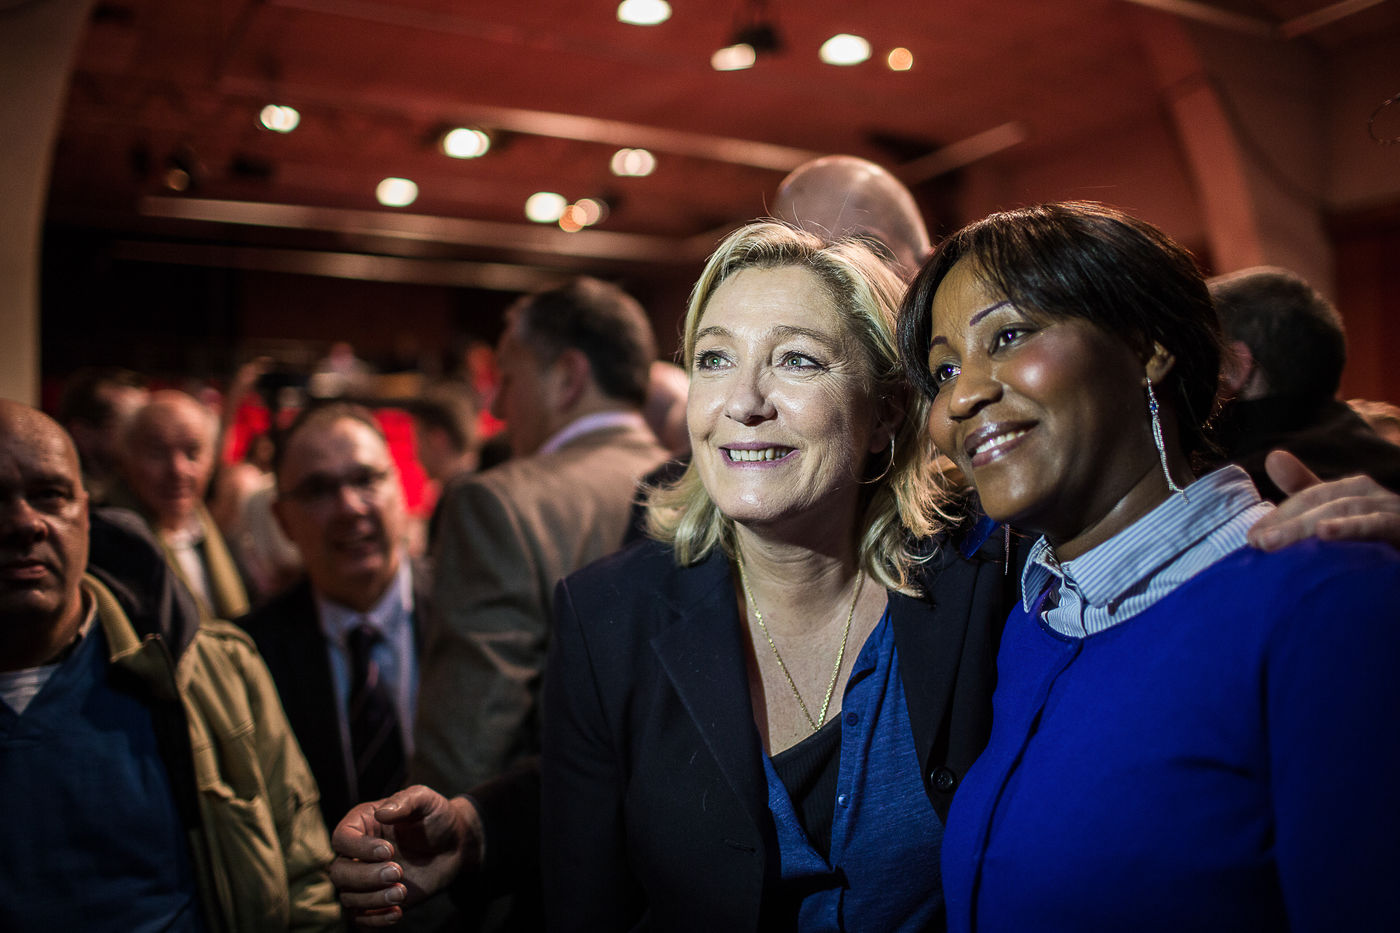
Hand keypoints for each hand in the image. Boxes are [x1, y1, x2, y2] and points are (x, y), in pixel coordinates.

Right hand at [330, 785, 484, 926]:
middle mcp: (357, 853)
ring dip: (373, 899)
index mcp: (362, 824)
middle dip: (366, 876)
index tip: (388, 851)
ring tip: (402, 893)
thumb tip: (381, 813)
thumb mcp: (425, 800)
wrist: (454, 844)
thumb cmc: (436, 817)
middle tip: (398, 872)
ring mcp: (366, 879)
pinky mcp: (376, 900)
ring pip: (348, 897)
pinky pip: (361, 918)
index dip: (359, 848)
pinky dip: (375, 920)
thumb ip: (405, 801)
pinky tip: (397, 913)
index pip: (341, 839)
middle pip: (339, 872)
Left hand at [1247, 450, 1399, 550]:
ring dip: (1306, 526)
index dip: (1279, 515)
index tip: (1251, 537)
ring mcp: (1392, 511)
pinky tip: (1324, 532)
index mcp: (1356, 491)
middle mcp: (1374, 496)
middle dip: (1287, 521)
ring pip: (1345, 510)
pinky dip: (1350, 527)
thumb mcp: (1340, 516)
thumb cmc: (1380, 540)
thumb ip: (1307, 490)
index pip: (1311, 497)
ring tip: (1274, 542)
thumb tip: (1273, 455)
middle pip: (1324, 502)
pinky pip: (1378, 524)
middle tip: (1257, 542)